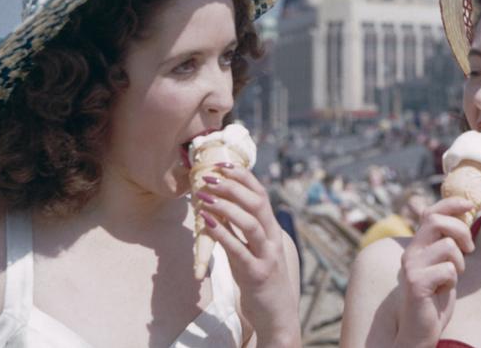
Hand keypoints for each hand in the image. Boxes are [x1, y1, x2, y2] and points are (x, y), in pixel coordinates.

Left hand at [197, 163, 299, 346]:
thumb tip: (220, 207)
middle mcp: (273, 239)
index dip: (242, 177)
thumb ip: (241, 230)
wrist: (277, 315)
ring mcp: (267, 256)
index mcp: (272, 229)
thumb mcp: (253, 250)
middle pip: (256, 202)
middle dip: (231, 186)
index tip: (222, 164)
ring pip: (250, 222)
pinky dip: (222, 233)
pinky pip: (239, 250)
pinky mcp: (256, 274)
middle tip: (207, 177)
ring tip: (203, 197)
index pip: (260, 194)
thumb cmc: (260, 279)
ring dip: (225, 206)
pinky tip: (206, 223)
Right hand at [394, 197, 475, 347]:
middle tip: (469, 249)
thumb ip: (446, 243)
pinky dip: (453, 280)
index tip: (471, 204)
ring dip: (459, 262)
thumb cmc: (435, 297)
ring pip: (447, 246)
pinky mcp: (416, 283)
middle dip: (461, 231)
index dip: (451, 203)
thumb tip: (464, 215)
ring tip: (453, 276)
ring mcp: (411, 267)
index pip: (430, 212)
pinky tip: (443, 290)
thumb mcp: (442, 265)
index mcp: (417, 245)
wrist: (420, 328)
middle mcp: (410, 252)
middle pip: (436, 221)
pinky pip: (448, 269)